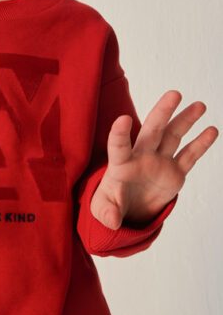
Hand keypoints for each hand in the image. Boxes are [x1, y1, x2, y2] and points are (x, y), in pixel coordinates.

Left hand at [90, 90, 218, 229]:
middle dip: (162, 112)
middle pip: (152, 130)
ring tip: (199, 104)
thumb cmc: (111, 204)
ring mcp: (159, 162)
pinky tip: (212, 130)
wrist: (129, 210)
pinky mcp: (174, 173)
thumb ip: (107, 213)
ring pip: (173, 137)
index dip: (119, 134)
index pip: (118, 146)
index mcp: (120, 164)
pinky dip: (200, 144)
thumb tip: (113, 220)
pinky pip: (189, 156)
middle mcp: (141, 157)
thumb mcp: (103, 211)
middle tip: (174, 93)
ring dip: (185, 120)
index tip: (123, 119)